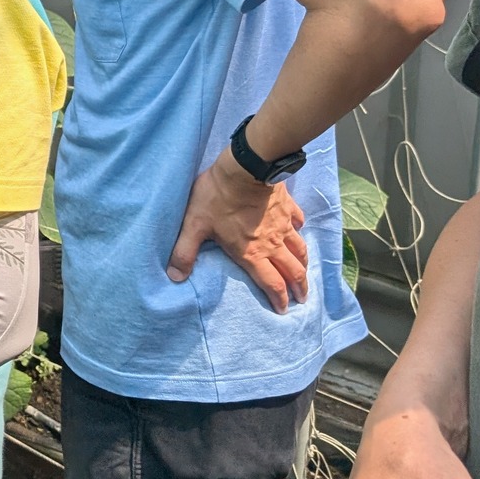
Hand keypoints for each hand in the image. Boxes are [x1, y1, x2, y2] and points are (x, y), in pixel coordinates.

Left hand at [167, 148, 308, 312]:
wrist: (245, 168)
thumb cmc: (217, 197)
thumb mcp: (194, 225)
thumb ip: (184, 252)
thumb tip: (174, 277)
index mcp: (252, 253)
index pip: (271, 283)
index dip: (279, 299)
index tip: (284, 310)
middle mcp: (273, 244)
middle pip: (293, 271)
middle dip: (298, 288)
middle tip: (302, 299)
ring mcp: (284, 225)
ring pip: (300, 250)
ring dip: (304, 265)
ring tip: (305, 274)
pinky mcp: (288, 207)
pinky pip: (298, 222)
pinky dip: (299, 231)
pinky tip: (298, 231)